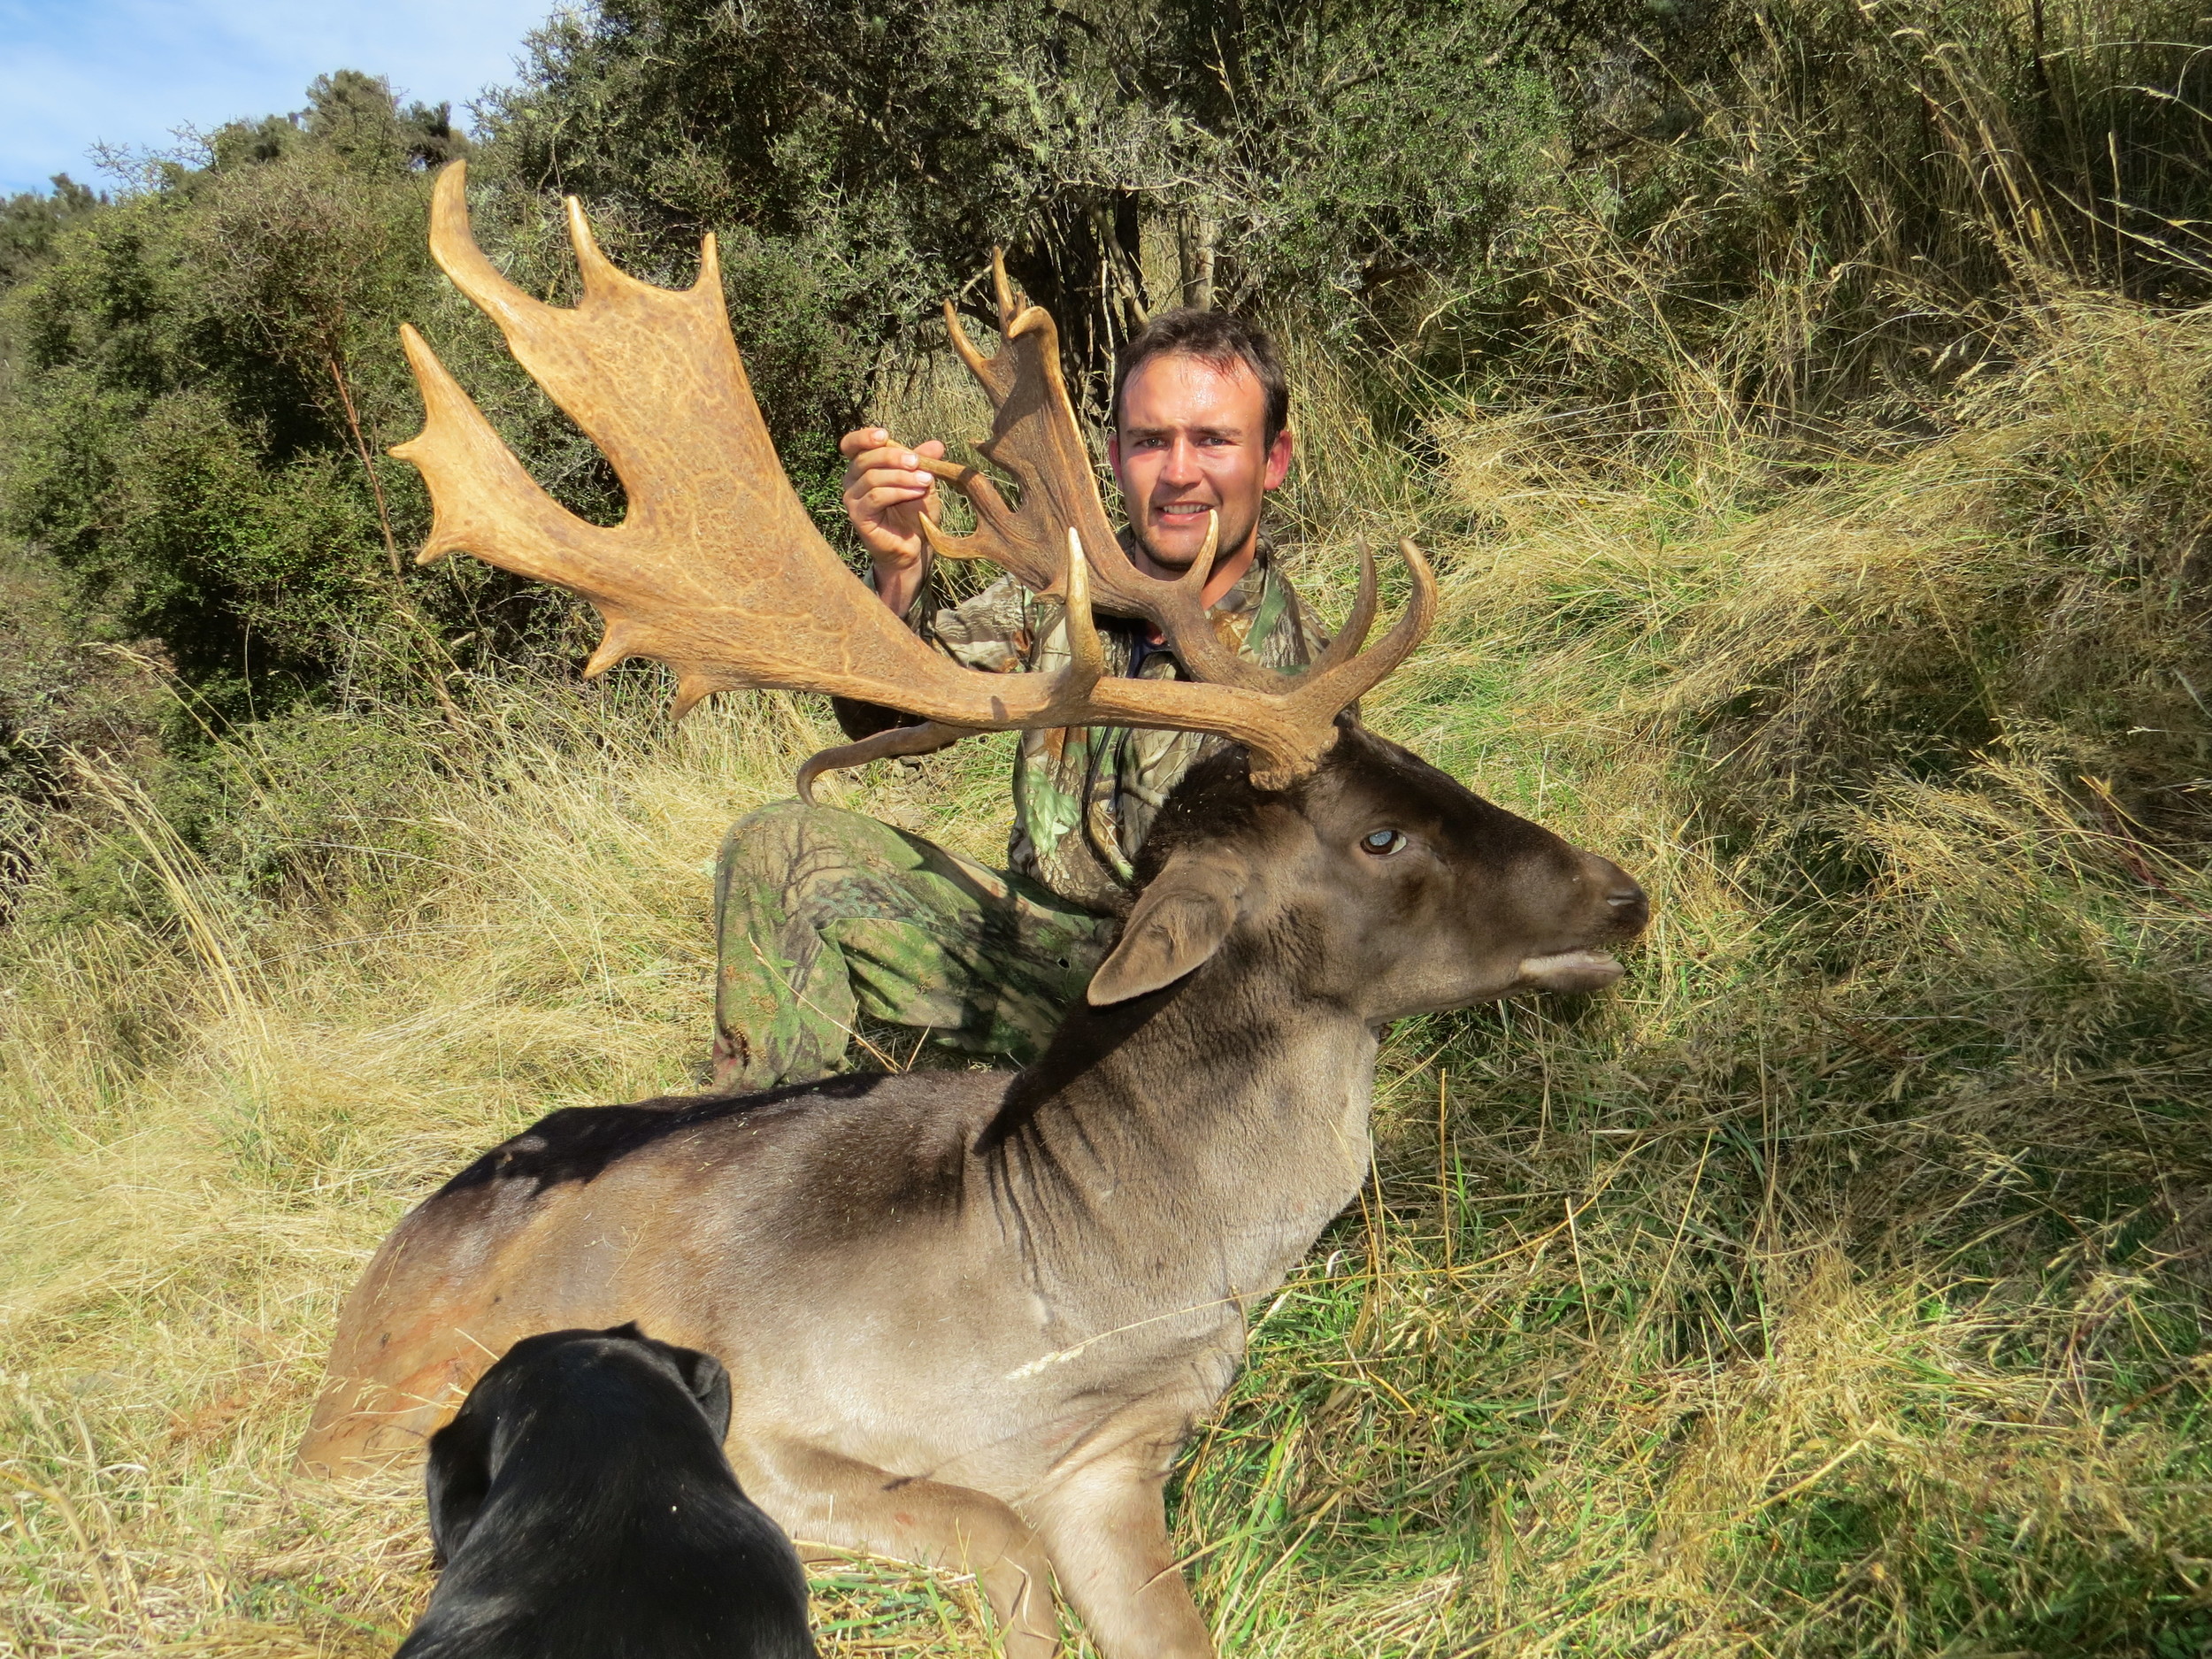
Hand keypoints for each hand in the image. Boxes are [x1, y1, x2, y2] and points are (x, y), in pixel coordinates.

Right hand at [840, 428, 943, 572]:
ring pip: (871, 477)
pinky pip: (875, 497)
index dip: (864, 437)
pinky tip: (915, 492)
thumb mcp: (922, 481)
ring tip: (925, 480)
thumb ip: (924, 463)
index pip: (851, 445)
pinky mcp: (858, 516)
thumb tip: (936, 445)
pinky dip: (898, 491)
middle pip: (865, 458)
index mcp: (862, 467)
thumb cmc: (914, 512)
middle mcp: (852, 481)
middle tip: (917, 461)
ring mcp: (852, 499)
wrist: (914, 546)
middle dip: (893, 456)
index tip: (885, 435)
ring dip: (901, 476)